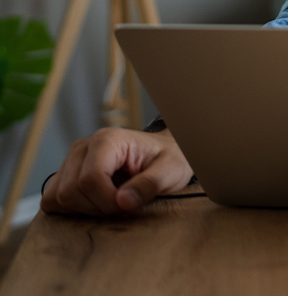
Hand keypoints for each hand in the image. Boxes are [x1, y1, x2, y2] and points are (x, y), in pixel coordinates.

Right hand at [40, 127, 193, 216]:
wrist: (163, 156)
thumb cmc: (168, 160)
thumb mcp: (171, 170)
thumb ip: (151, 184)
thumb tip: (122, 201)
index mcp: (107, 140)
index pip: (90, 179)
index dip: (107, 201)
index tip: (129, 206)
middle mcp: (83, 147)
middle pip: (70, 191)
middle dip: (98, 208)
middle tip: (124, 206)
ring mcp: (70, 161)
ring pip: (58, 198)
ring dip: (85, 210)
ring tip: (112, 204)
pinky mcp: (64, 175)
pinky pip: (51, 201)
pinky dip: (71, 210)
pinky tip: (96, 204)